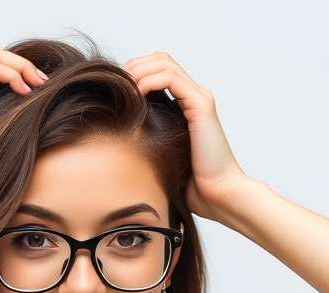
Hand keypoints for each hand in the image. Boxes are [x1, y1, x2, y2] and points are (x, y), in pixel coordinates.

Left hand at [123, 53, 246, 221]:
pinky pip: (171, 79)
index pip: (157, 70)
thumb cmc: (190, 184)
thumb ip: (146, 138)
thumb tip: (116, 134)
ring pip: (164, 63)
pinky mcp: (201, 106)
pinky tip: (134, 95)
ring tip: (121, 87)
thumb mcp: (159, 155)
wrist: (216, 196)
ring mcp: (199, 99)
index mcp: (185, 105)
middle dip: (133, 65)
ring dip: (138, 69)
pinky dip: (148, 80)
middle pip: (159, 60)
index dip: (134, 72)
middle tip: (113, 84)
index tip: (113, 90)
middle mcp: (193, 97)